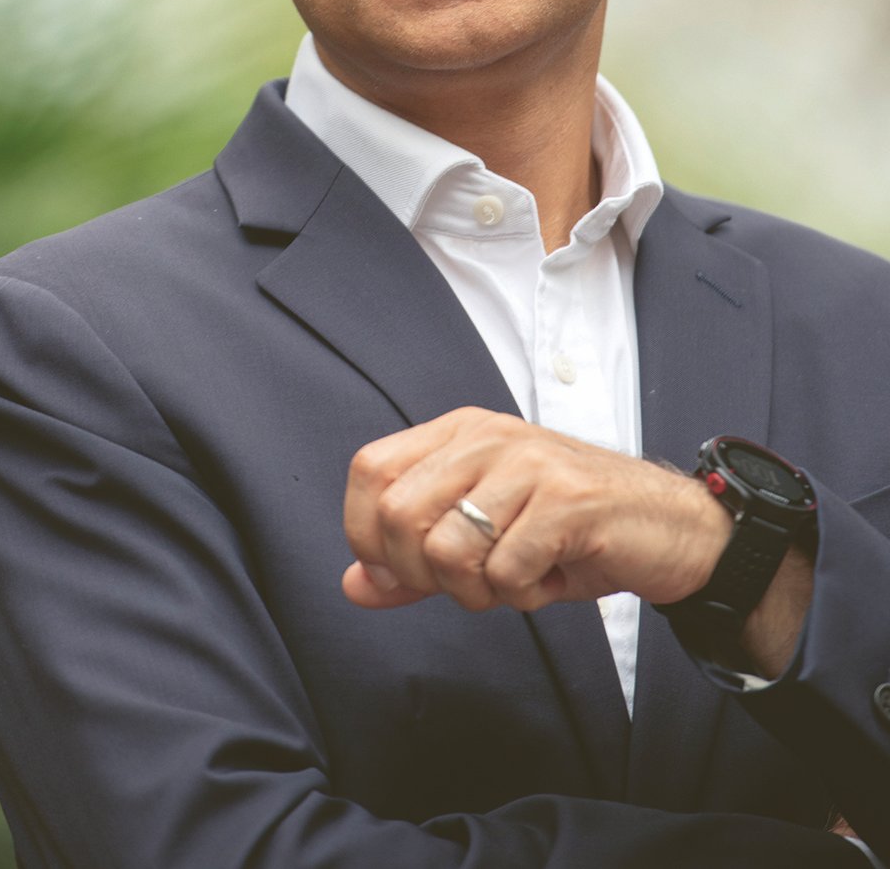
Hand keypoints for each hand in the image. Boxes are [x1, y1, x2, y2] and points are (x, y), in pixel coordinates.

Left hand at [342, 407, 731, 612]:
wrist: (673, 530)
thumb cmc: (571, 532)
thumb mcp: (483, 541)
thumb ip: (414, 562)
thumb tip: (354, 587)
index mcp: (459, 433)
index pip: (369, 470)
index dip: (367, 533)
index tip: (403, 572)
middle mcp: (487, 436)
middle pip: (398, 516)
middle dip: (423, 576)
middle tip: (471, 582)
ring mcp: (527, 463)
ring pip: (448, 550)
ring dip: (479, 591)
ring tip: (517, 577)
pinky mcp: (567, 499)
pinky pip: (506, 571)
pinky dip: (524, 595)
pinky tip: (551, 576)